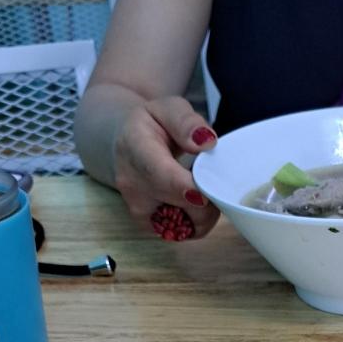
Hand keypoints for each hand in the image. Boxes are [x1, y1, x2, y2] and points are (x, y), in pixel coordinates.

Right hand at [112, 95, 219, 236]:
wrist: (126, 143)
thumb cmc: (151, 125)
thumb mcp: (167, 108)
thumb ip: (185, 121)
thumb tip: (205, 142)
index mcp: (135, 148)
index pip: (162, 176)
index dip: (188, 189)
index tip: (206, 195)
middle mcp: (132, 184)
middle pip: (180, 206)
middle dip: (208, 200)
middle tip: (216, 181)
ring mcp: (137, 207)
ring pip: (184, 227)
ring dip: (203, 214)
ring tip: (203, 190)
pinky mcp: (146, 224)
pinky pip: (181, 233)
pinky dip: (194, 221)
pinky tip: (192, 202)